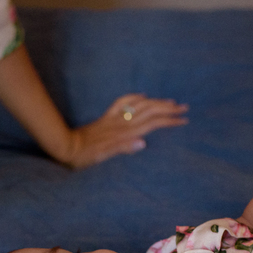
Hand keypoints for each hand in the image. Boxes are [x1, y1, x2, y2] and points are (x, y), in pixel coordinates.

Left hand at [58, 94, 187, 168]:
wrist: (67, 146)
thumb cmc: (86, 155)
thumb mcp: (105, 156)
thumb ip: (124, 148)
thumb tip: (144, 143)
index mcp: (125, 133)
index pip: (153, 123)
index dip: (170, 120)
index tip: (184, 120)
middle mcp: (122, 122)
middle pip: (150, 110)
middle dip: (169, 108)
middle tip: (185, 108)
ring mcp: (115, 118)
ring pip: (141, 104)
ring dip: (157, 102)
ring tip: (170, 102)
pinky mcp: (107, 116)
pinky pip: (123, 102)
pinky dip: (135, 97)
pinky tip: (143, 96)